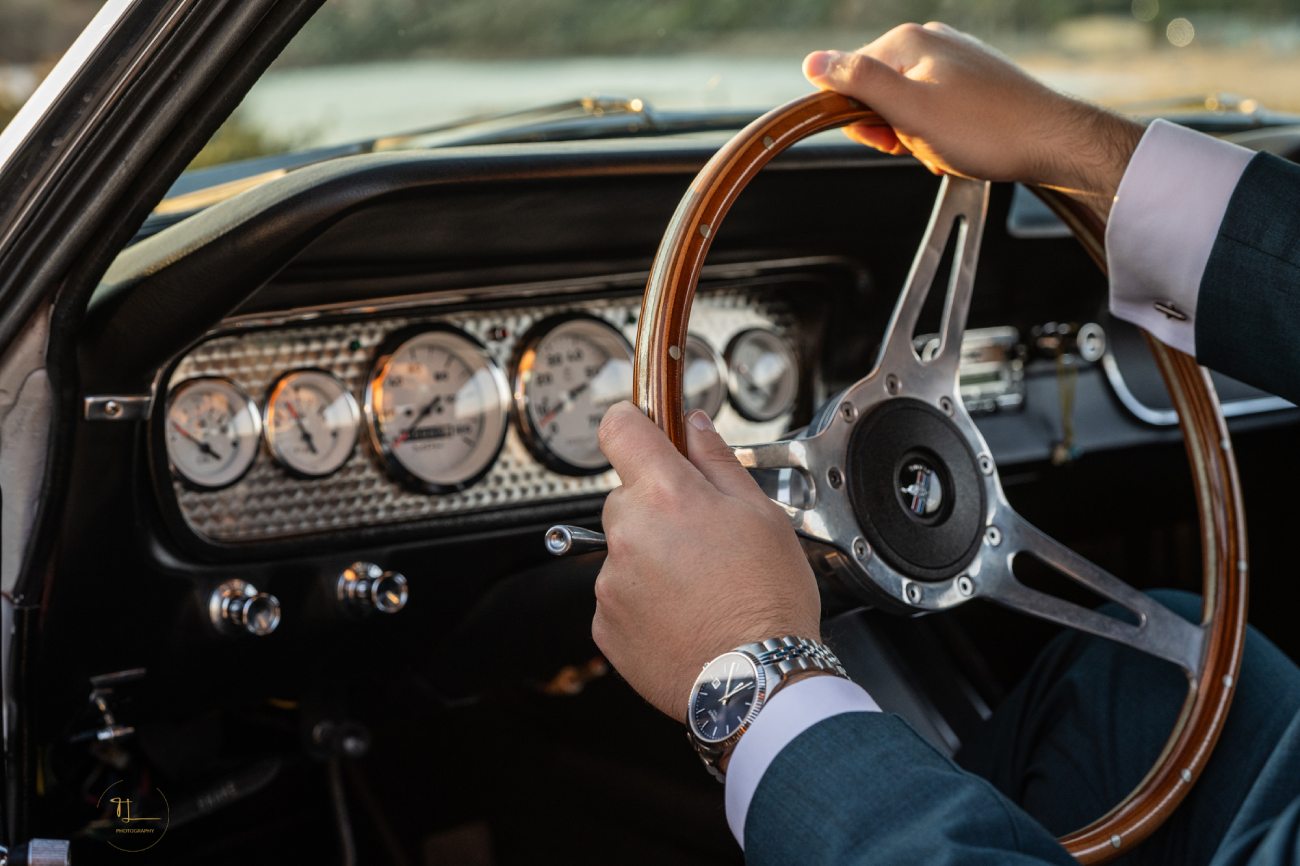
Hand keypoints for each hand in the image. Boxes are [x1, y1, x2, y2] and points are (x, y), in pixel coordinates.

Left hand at [592, 402, 819, 722]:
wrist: (756, 682)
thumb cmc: (767, 599)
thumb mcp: (761, 513)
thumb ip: (717, 461)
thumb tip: (694, 426)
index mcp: (665, 495)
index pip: (619, 428)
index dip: (634, 424)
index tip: (646, 431)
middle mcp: (626, 533)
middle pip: (626, 496)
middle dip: (658, 507)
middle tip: (703, 536)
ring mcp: (610, 582)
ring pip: (624, 548)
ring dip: (651, 557)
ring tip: (700, 586)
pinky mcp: (605, 624)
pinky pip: (619, 595)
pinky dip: (644, 600)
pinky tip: (683, 613)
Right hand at [803, 22, 1143, 217]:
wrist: (1052, 142)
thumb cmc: (986, 131)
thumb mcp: (910, 110)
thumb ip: (858, 82)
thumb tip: (812, 61)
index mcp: (908, 42)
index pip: (848, 80)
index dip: (861, 121)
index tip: (889, 139)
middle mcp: (930, 41)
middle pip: (877, 93)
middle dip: (891, 129)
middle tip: (921, 143)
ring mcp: (953, 59)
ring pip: (906, 106)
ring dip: (916, 135)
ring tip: (946, 145)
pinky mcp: (972, 80)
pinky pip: (934, 110)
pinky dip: (939, 134)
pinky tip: (960, 144)